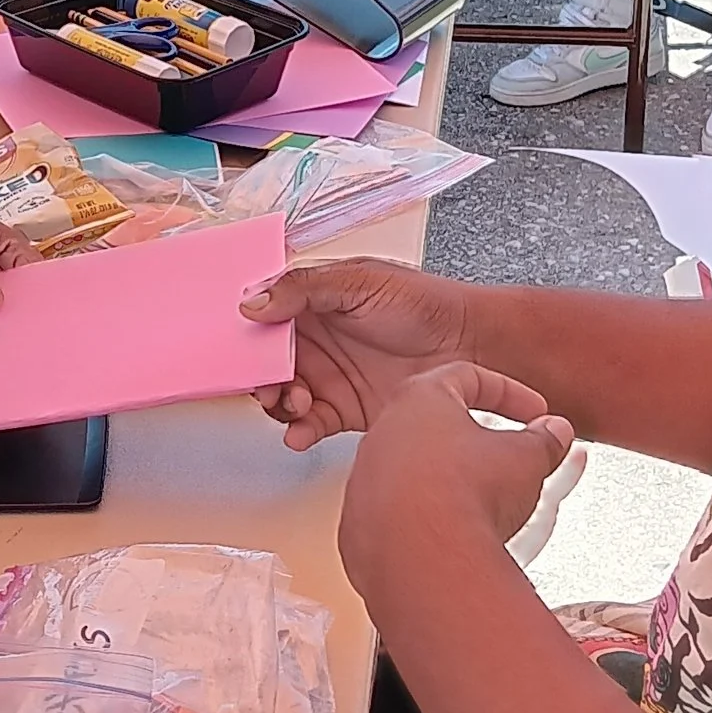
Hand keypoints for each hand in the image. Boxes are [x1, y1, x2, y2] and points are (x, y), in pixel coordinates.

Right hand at [241, 261, 476, 448]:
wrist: (472, 347)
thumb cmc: (425, 304)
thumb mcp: (360, 282)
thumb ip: (304, 289)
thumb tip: (253, 302)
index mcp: (312, 302)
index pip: (263, 316)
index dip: (247, 331)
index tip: (239, 344)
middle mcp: (316, 340)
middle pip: (266, 361)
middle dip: (258, 375)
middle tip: (268, 382)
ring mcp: (328, 377)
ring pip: (282, 395)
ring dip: (279, 403)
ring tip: (296, 403)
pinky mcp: (343, 410)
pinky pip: (308, 424)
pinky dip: (299, 430)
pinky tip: (302, 431)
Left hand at [339, 362, 575, 568]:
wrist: (424, 559)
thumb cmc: (463, 496)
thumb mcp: (526, 458)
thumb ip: (543, 440)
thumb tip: (554, 433)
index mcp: (420, 400)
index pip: (467, 377)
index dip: (509, 394)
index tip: (532, 413)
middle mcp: (382, 435)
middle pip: (435, 427)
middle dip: (477, 443)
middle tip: (509, 459)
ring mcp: (366, 481)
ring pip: (414, 473)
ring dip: (449, 483)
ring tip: (484, 505)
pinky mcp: (359, 525)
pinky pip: (397, 514)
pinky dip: (425, 520)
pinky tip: (451, 535)